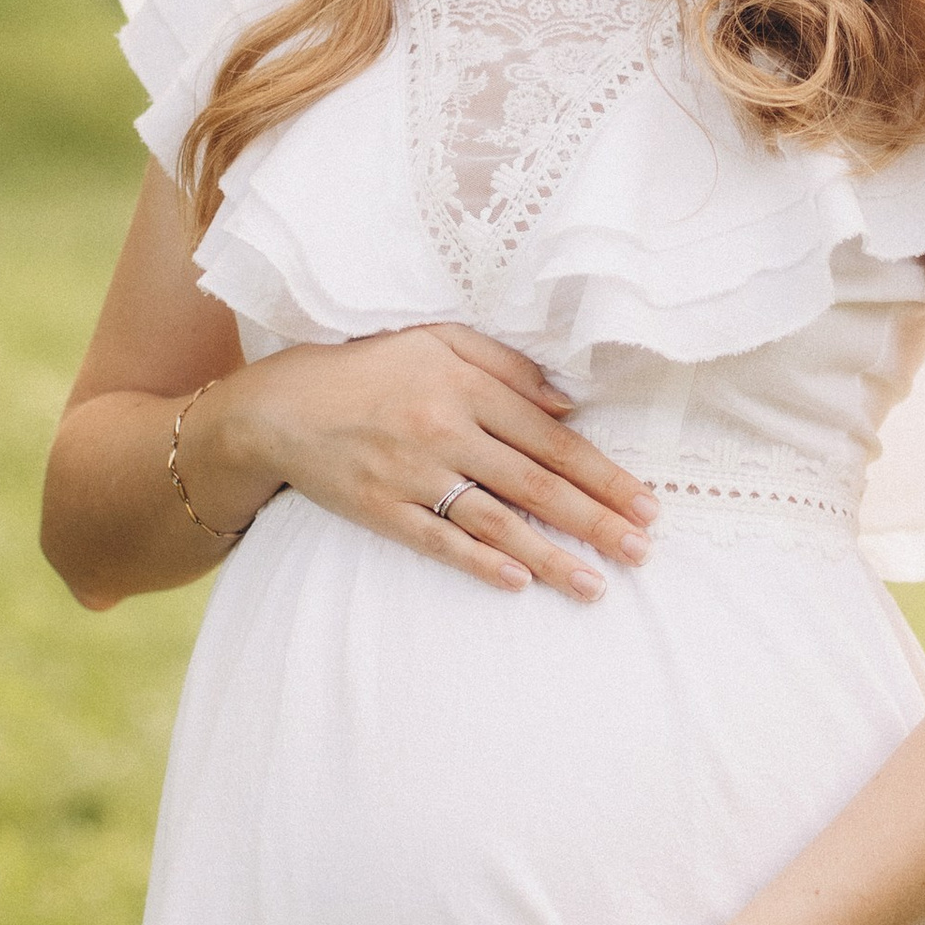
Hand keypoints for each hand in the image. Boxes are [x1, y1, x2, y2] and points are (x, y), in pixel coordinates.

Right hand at [184, 323, 655, 599]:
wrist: (278, 407)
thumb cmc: (367, 368)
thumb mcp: (435, 339)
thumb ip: (505, 365)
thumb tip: (566, 405)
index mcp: (465, 385)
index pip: (551, 438)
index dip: (603, 474)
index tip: (645, 503)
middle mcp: (445, 430)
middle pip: (536, 484)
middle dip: (597, 520)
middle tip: (642, 549)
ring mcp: (413, 474)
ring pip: (497, 521)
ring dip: (551, 555)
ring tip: (596, 584)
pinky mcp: (382, 510)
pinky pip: (440, 541)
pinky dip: (481, 562)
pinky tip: (520, 581)